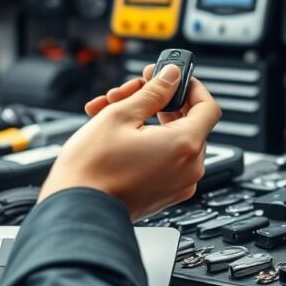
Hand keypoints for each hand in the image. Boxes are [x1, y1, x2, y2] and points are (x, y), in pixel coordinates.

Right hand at [38, 64, 221, 220]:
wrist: (77, 210)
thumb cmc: (94, 169)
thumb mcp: (121, 115)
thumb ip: (154, 91)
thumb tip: (172, 76)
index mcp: (185, 145)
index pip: (208, 107)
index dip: (191, 86)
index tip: (174, 77)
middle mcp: (189, 168)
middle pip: (186, 121)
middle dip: (157, 101)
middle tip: (131, 89)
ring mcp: (178, 184)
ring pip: (170, 138)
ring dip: (145, 119)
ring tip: (110, 109)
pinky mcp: (164, 194)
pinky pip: (164, 159)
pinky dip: (145, 141)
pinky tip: (115, 131)